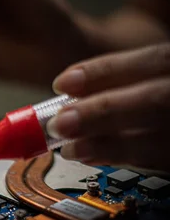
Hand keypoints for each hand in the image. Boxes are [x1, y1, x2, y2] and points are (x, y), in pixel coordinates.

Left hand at [48, 44, 169, 170]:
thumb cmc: (161, 95)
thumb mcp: (156, 76)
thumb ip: (126, 80)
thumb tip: (70, 96)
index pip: (154, 60)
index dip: (105, 71)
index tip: (62, 82)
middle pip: (156, 100)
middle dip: (102, 112)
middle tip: (60, 124)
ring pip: (161, 139)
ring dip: (109, 145)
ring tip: (71, 149)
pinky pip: (164, 160)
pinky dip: (127, 159)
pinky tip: (95, 157)